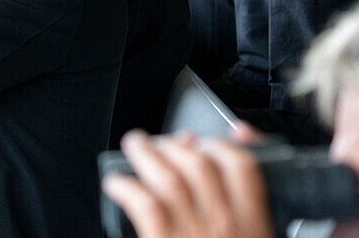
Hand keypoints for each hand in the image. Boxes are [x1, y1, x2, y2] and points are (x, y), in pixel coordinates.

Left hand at [101, 130, 272, 237]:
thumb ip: (246, 218)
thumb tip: (224, 179)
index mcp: (254, 228)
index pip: (244, 168)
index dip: (222, 145)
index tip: (206, 142)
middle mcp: (226, 226)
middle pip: (199, 163)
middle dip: (176, 144)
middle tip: (160, 143)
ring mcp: (195, 233)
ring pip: (169, 176)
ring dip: (147, 154)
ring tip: (134, 147)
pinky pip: (144, 203)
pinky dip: (127, 186)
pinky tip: (116, 184)